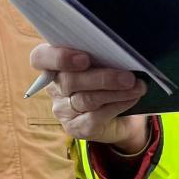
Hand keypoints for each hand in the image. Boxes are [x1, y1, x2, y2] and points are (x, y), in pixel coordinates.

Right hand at [29, 43, 148, 148]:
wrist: (122, 116)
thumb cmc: (110, 81)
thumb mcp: (105, 63)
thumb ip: (102, 55)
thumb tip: (120, 49)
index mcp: (55, 64)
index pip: (40, 58)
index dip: (58, 58)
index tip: (84, 59)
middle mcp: (54, 87)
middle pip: (69, 80)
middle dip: (102, 78)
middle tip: (128, 76)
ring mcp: (63, 110)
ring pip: (86, 99)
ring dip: (115, 92)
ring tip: (137, 86)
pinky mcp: (75, 128)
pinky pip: (94, 116)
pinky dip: (117, 105)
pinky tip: (132, 98)